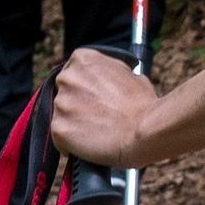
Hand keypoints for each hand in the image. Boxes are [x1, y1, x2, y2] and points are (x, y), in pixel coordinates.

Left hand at [52, 44, 162, 168]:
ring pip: (61, 116)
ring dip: (74, 124)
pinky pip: (59, 138)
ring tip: (97, 133)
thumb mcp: (130, 75)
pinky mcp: (58, 128)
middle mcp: (67, 78)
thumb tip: (110, 81)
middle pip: (64, 93)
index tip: (92, 97)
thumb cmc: (143, 105)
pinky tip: (88, 145)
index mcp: (82, 59)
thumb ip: (111, 73)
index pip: (73, 71)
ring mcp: (61, 103)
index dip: (83, 87)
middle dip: (77, 104)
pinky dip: (70, 144)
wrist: (145, 130)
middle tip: (97, 117)